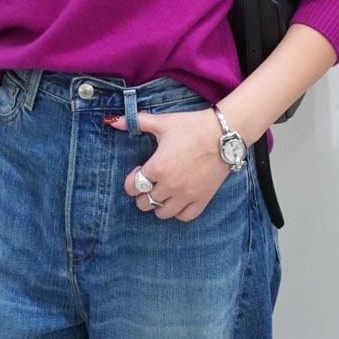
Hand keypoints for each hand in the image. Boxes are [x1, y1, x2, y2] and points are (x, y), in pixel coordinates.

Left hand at [108, 108, 236, 221]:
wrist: (224, 133)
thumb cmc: (192, 126)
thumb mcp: (162, 122)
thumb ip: (137, 122)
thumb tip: (114, 121)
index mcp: (158, 167)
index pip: (132, 187)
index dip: (131, 181)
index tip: (139, 171)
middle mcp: (170, 185)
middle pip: (144, 203)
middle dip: (142, 194)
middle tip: (149, 182)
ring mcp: (187, 194)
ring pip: (162, 213)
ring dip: (158, 205)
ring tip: (162, 192)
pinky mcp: (202, 199)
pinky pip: (184, 217)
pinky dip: (178, 212)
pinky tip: (178, 200)